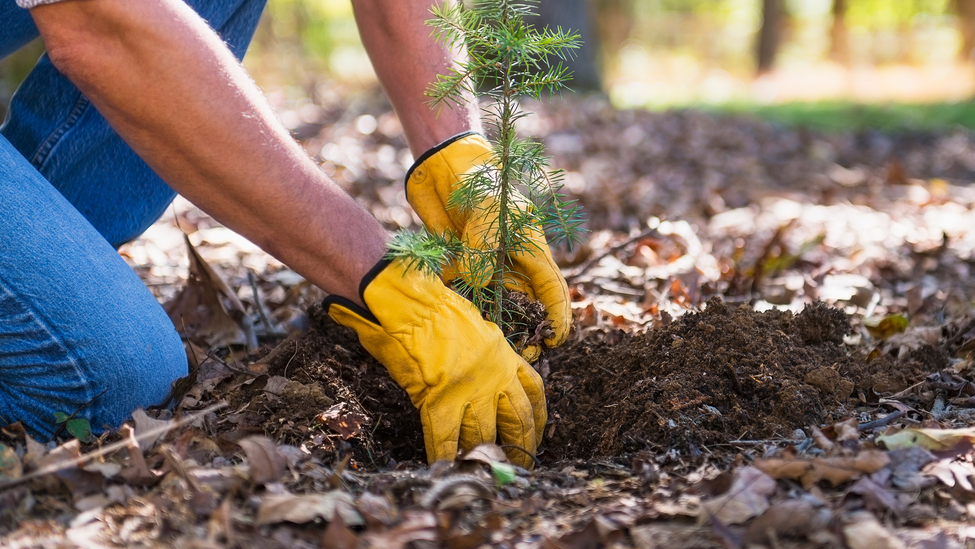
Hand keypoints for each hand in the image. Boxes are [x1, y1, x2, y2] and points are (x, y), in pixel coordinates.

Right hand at [323, 258, 545, 467]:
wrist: (411, 307)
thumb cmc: (433, 309)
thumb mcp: (474, 327)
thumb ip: (484, 355)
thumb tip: (481, 377)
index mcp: (504, 354)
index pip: (533, 390)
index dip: (539, 417)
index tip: (538, 433)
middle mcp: (495, 375)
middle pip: (518, 420)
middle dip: (520, 446)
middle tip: (518, 464)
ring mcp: (471, 391)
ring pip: (485, 434)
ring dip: (484, 455)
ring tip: (483, 470)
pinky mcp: (441, 403)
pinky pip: (447, 439)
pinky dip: (446, 456)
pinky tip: (446, 466)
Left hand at [405, 133, 570, 361]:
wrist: (444, 167)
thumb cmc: (479, 182)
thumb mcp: (486, 213)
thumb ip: (484, 250)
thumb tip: (479, 286)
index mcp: (531, 249)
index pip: (552, 289)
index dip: (557, 316)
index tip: (554, 340)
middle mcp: (513, 262)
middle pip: (527, 305)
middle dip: (528, 332)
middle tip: (522, 357)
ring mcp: (487, 266)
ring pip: (498, 306)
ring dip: (500, 328)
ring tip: (497, 352)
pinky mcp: (462, 266)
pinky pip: (468, 296)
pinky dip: (468, 311)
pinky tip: (466, 329)